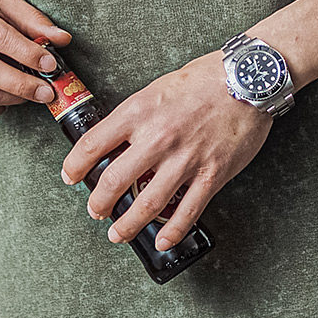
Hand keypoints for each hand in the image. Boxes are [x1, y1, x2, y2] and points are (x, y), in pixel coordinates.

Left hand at [60, 50, 272, 250]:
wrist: (247, 78)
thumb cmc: (205, 78)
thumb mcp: (158, 88)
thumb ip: (137, 115)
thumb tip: (116, 141)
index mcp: (139, 111)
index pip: (92, 144)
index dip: (75, 166)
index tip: (70, 176)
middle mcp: (158, 137)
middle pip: (113, 181)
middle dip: (98, 203)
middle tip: (94, 210)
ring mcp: (185, 159)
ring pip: (147, 203)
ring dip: (127, 224)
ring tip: (117, 232)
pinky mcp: (211, 174)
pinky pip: (187, 211)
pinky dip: (172, 231)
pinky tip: (162, 239)